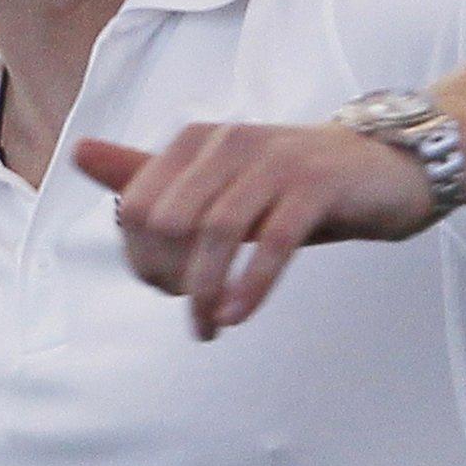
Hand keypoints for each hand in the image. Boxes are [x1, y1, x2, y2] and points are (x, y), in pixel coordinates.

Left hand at [73, 123, 435, 340]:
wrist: (387, 167)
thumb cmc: (292, 181)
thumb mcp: (218, 179)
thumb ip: (150, 172)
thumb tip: (78, 152)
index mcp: (197, 138)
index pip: (137, 204)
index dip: (140, 257)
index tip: (163, 289)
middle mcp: (229, 139)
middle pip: (168, 220)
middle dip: (167, 276)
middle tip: (189, 311)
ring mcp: (274, 160)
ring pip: (216, 232)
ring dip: (204, 291)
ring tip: (208, 327)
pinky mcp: (316, 185)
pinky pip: (272, 242)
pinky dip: (249, 285)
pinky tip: (238, 315)